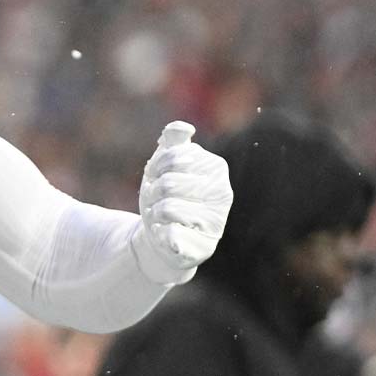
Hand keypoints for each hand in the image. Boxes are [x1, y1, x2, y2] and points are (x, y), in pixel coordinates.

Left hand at [132, 122, 232, 284]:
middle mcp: (222, 194)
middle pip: (169, 184)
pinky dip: (159, 234)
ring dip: (154, 212)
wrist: (161, 231)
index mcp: (216, 168)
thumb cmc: (166, 193)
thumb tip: (183, 128)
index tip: (156, 176)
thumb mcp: (165, 163)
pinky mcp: (204, 247)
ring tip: (161, 216)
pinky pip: (171, 236)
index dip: (154, 168)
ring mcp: (216, 222)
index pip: (172, 157)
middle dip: (153, 191)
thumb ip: (174, 141)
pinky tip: (164, 233)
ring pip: (167, 209)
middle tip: (157, 199)